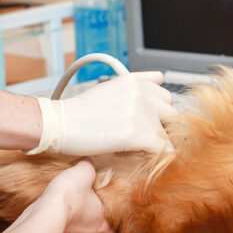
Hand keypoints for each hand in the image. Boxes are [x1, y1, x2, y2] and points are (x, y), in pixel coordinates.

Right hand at [28, 71, 176, 155]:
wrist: (61, 124)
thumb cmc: (81, 109)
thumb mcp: (112, 86)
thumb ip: (138, 83)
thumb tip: (161, 77)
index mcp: (136, 80)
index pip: (165, 95)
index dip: (156, 112)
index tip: (145, 121)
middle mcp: (143, 93)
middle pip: (171, 113)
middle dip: (159, 126)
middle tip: (138, 134)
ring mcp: (142, 113)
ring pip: (166, 134)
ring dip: (152, 142)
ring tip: (128, 143)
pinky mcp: (139, 134)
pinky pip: (162, 149)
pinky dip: (149, 155)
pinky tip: (127, 151)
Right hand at [43, 161, 116, 232]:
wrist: (47, 212)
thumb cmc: (69, 195)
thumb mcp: (84, 173)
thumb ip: (89, 170)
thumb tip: (88, 164)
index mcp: (99, 223)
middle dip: (84, 226)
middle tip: (78, 215)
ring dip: (67, 229)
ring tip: (61, 216)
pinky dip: (53, 232)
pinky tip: (49, 221)